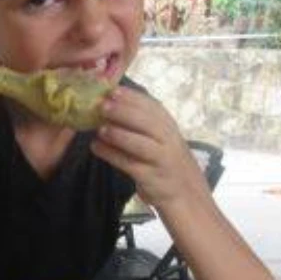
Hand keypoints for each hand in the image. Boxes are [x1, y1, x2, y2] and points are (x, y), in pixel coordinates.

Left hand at [90, 86, 207, 209]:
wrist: (184, 190)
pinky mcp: (150, 176)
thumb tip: (107, 103)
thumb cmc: (164, 158)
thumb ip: (140, 121)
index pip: (150, 106)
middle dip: (123, 112)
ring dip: (118, 135)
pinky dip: (112, 155)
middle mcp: (167, 139)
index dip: (131, 97)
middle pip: (146, 122)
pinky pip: (129, 164)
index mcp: (167, 125)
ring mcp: (160, 158)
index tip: (112, 89)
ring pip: (139, 144)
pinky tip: (96, 148)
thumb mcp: (160, 136)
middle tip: (102, 105)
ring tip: (99, 129)